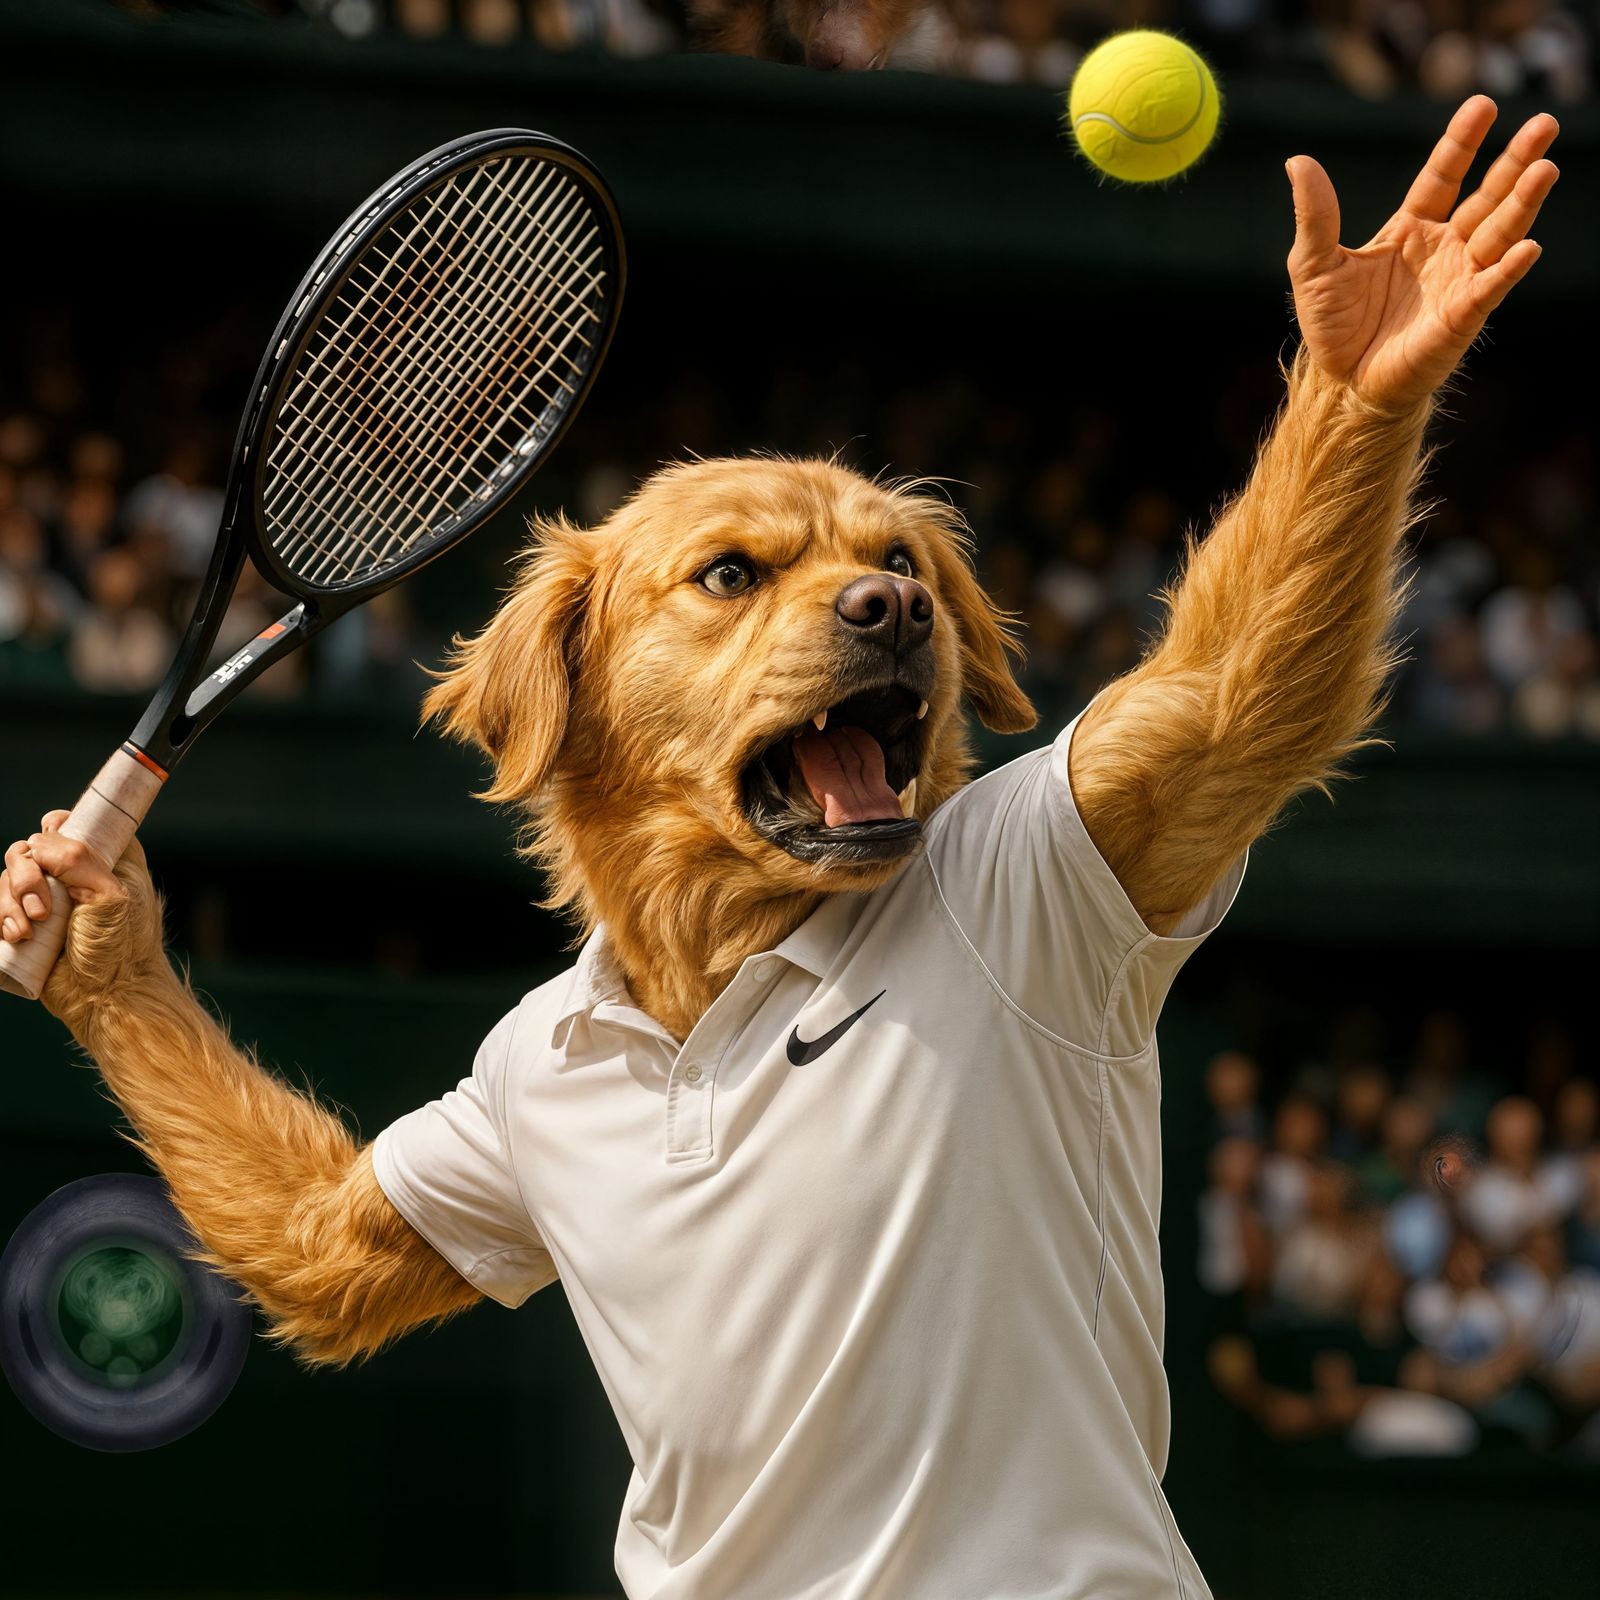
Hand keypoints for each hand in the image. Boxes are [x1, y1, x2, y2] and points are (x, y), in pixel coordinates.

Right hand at [1, 814, 162, 1024]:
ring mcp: (50, 899)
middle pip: (29, 849)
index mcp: (107, 859)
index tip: (51, 855)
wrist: (106, 998)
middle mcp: (76, 875)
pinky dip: (1, 916)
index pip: (71, 824)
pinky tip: (16, 936)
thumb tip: (39, 841)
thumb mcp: (111, 897)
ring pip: (9, 877)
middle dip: (26, 878)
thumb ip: (79, 860)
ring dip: (11, 902)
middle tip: (42, 911)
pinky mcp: (29, 923)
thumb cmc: (122, 949)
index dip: (54, 830)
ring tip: (27, 931)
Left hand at [1287, 96, 1558, 408]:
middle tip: (1545, 124)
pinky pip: (1491, 287)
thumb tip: (1297, 161)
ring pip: (1499, 233)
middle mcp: (1444, 248)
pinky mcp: (1463, 315)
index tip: (1482, 105)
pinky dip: (1508, 268)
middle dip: (1516, 160)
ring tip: (1545, 169)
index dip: (1462, 142)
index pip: (1443, 175)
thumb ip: (1315, 216)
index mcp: (1411, 229)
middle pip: (1487, 195)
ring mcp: (1459, 279)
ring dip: (1522, 203)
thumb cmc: (1333, 325)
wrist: (1344, 383)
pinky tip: (1526, 248)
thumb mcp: (1313, 265)